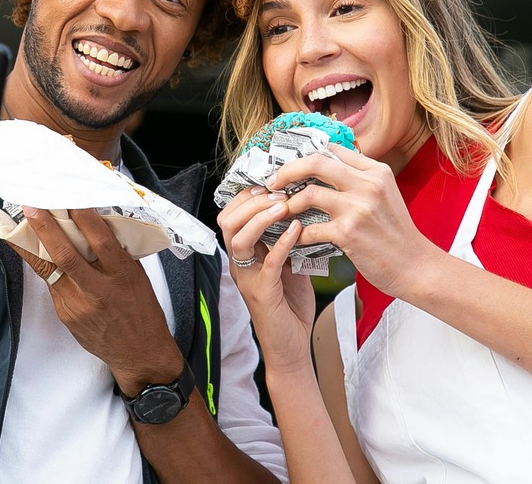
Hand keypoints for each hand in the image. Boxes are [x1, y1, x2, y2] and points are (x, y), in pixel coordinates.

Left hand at [12, 206, 182, 394]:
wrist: (138, 352)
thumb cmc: (142, 310)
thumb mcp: (137, 276)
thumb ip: (117, 253)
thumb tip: (95, 226)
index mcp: (122, 275)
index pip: (100, 240)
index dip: (83, 218)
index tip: (69, 199)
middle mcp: (99, 290)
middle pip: (66, 254)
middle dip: (45, 229)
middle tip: (31, 208)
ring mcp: (79, 304)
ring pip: (50, 270)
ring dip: (33, 246)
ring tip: (20, 226)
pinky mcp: (66, 315)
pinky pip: (52, 285)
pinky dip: (44, 267)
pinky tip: (35, 252)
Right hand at [216, 187, 314, 371]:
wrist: (291, 348)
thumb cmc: (289, 307)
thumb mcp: (288, 264)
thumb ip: (288, 241)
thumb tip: (304, 211)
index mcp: (244, 254)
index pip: (232, 215)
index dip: (248, 196)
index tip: (272, 183)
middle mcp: (239, 264)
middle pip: (227, 221)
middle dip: (251, 201)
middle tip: (278, 191)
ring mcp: (248, 278)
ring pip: (239, 238)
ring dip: (261, 218)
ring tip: (283, 205)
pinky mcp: (262, 293)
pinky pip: (267, 262)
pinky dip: (282, 242)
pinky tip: (296, 230)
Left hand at [266, 145, 441, 299]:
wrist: (416, 266)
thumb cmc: (397, 234)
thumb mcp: (385, 195)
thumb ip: (360, 178)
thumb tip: (328, 162)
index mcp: (376, 171)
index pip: (332, 150)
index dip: (305, 155)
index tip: (289, 165)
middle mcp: (368, 184)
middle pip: (315, 162)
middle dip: (287, 170)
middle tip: (273, 182)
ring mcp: (357, 208)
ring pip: (307, 193)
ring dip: (288, 204)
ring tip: (281, 212)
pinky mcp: (348, 233)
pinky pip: (309, 228)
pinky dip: (296, 234)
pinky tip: (293, 238)